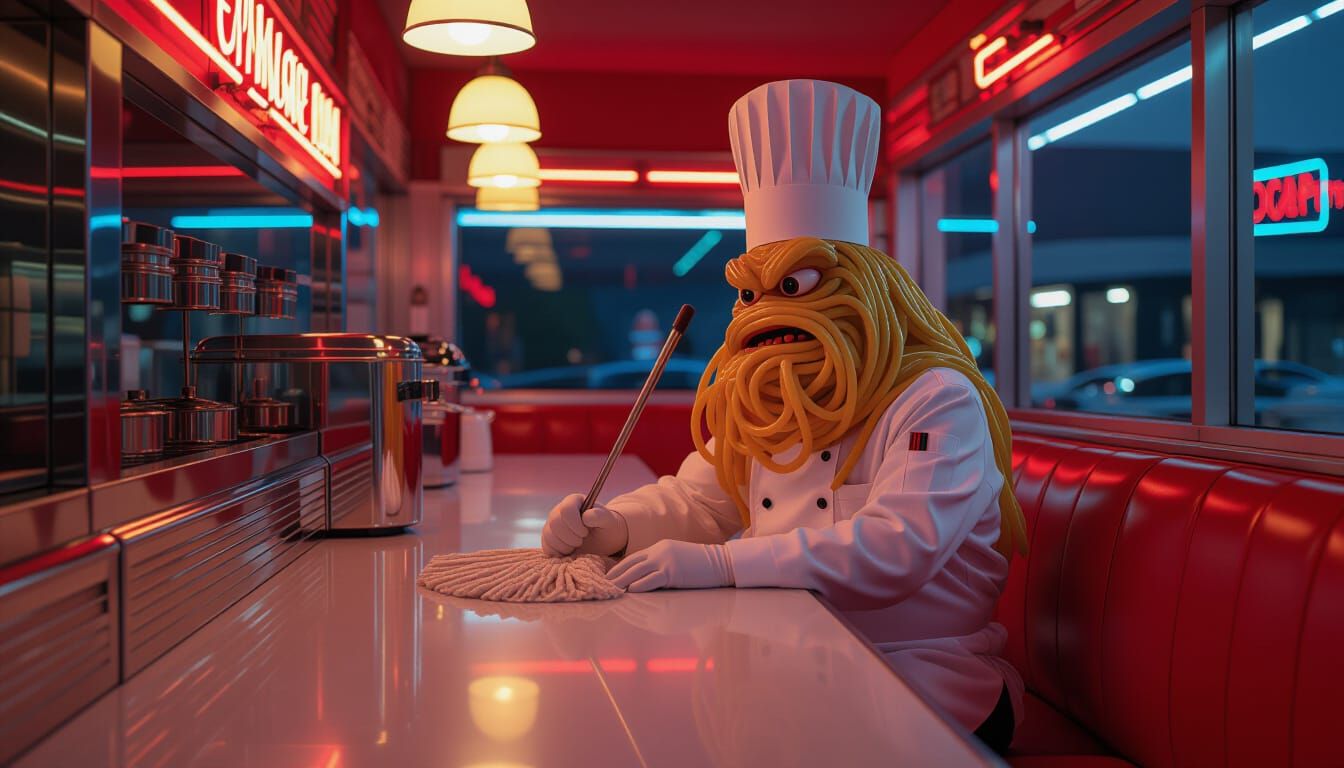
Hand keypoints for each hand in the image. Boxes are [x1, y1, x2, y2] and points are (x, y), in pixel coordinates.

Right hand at [541, 493, 628, 556]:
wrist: (603, 541)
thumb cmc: (607, 528)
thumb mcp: (609, 522)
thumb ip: (600, 516)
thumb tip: (586, 516)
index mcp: (574, 501)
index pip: (566, 509)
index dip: (575, 524)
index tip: (585, 533)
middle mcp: (559, 510)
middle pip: (554, 522)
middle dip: (570, 537)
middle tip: (581, 541)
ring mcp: (552, 524)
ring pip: (548, 535)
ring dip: (564, 546)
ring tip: (577, 546)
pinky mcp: (549, 538)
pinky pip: (546, 546)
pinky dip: (558, 553)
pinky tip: (569, 552)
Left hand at [607, 540, 733, 591]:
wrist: (722, 562)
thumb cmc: (700, 565)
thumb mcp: (676, 559)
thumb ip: (660, 565)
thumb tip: (643, 579)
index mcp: (659, 548)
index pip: (632, 558)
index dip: (618, 568)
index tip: (607, 577)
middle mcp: (659, 552)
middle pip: (630, 564)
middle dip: (614, 576)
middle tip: (601, 585)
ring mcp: (666, 561)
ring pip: (636, 572)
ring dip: (621, 583)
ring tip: (610, 591)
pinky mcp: (673, 572)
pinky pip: (651, 579)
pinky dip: (638, 585)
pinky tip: (630, 591)